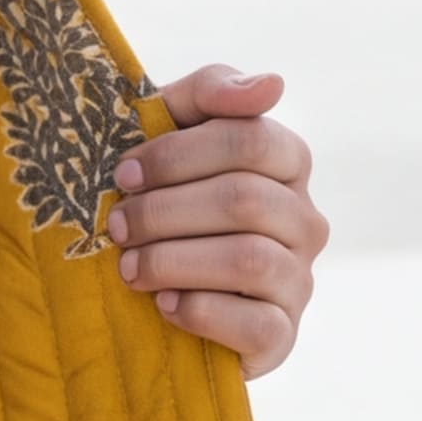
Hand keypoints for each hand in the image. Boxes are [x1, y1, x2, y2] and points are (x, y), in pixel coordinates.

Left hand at [108, 63, 328, 378]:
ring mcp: (298, 280)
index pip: (250, 138)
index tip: (124, 173)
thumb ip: (208, 95)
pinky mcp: (282, 336)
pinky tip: (163, 306)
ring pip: (250, 260)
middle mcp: (304, 220)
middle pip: (244, 199)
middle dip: (165, 211)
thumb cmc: (159, 198)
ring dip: (174, 261)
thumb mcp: (169, 135)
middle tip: (117, 226)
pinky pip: (257, 325)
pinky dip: (200, 312)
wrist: (146, 296)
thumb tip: (273, 84)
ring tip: (129, 269)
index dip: (179, 154)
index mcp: (285, 163)